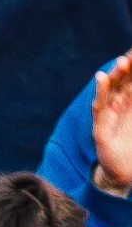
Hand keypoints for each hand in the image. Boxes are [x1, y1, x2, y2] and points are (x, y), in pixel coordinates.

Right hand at [93, 52, 131, 191]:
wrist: (124, 172)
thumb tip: (117, 86)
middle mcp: (120, 104)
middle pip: (123, 79)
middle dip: (128, 65)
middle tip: (131, 54)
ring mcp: (109, 114)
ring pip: (110, 89)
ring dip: (115, 74)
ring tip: (122, 62)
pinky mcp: (100, 127)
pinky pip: (99, 106)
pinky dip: (100, 92)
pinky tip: (101, 78)